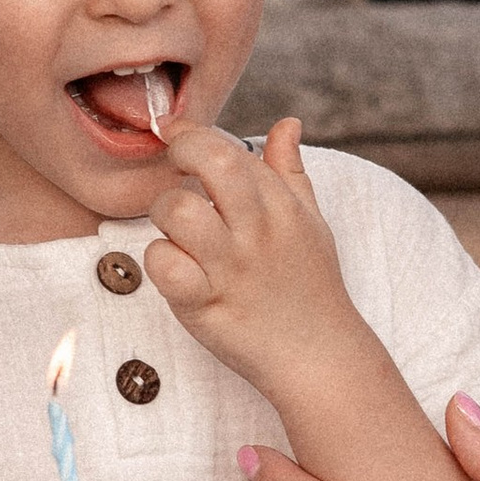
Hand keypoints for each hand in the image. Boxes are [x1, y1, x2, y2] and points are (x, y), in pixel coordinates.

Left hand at [143, 115, 359, 381]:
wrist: (320, 356)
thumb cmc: (311, 285)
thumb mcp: (311, 222)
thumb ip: (291, 171)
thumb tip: (287, 124)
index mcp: (281, 206)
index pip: (231, 148)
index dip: (193, 132)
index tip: (174, 132)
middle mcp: (257, 230)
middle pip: (212, 164)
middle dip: (181, 154)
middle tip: (174, 171)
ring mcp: (231, 268)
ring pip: (177, 211)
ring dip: (163, 213)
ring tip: (176, 229)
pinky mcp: (206, 305)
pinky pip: (164, 267)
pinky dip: (160, 263)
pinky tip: (176, 269)